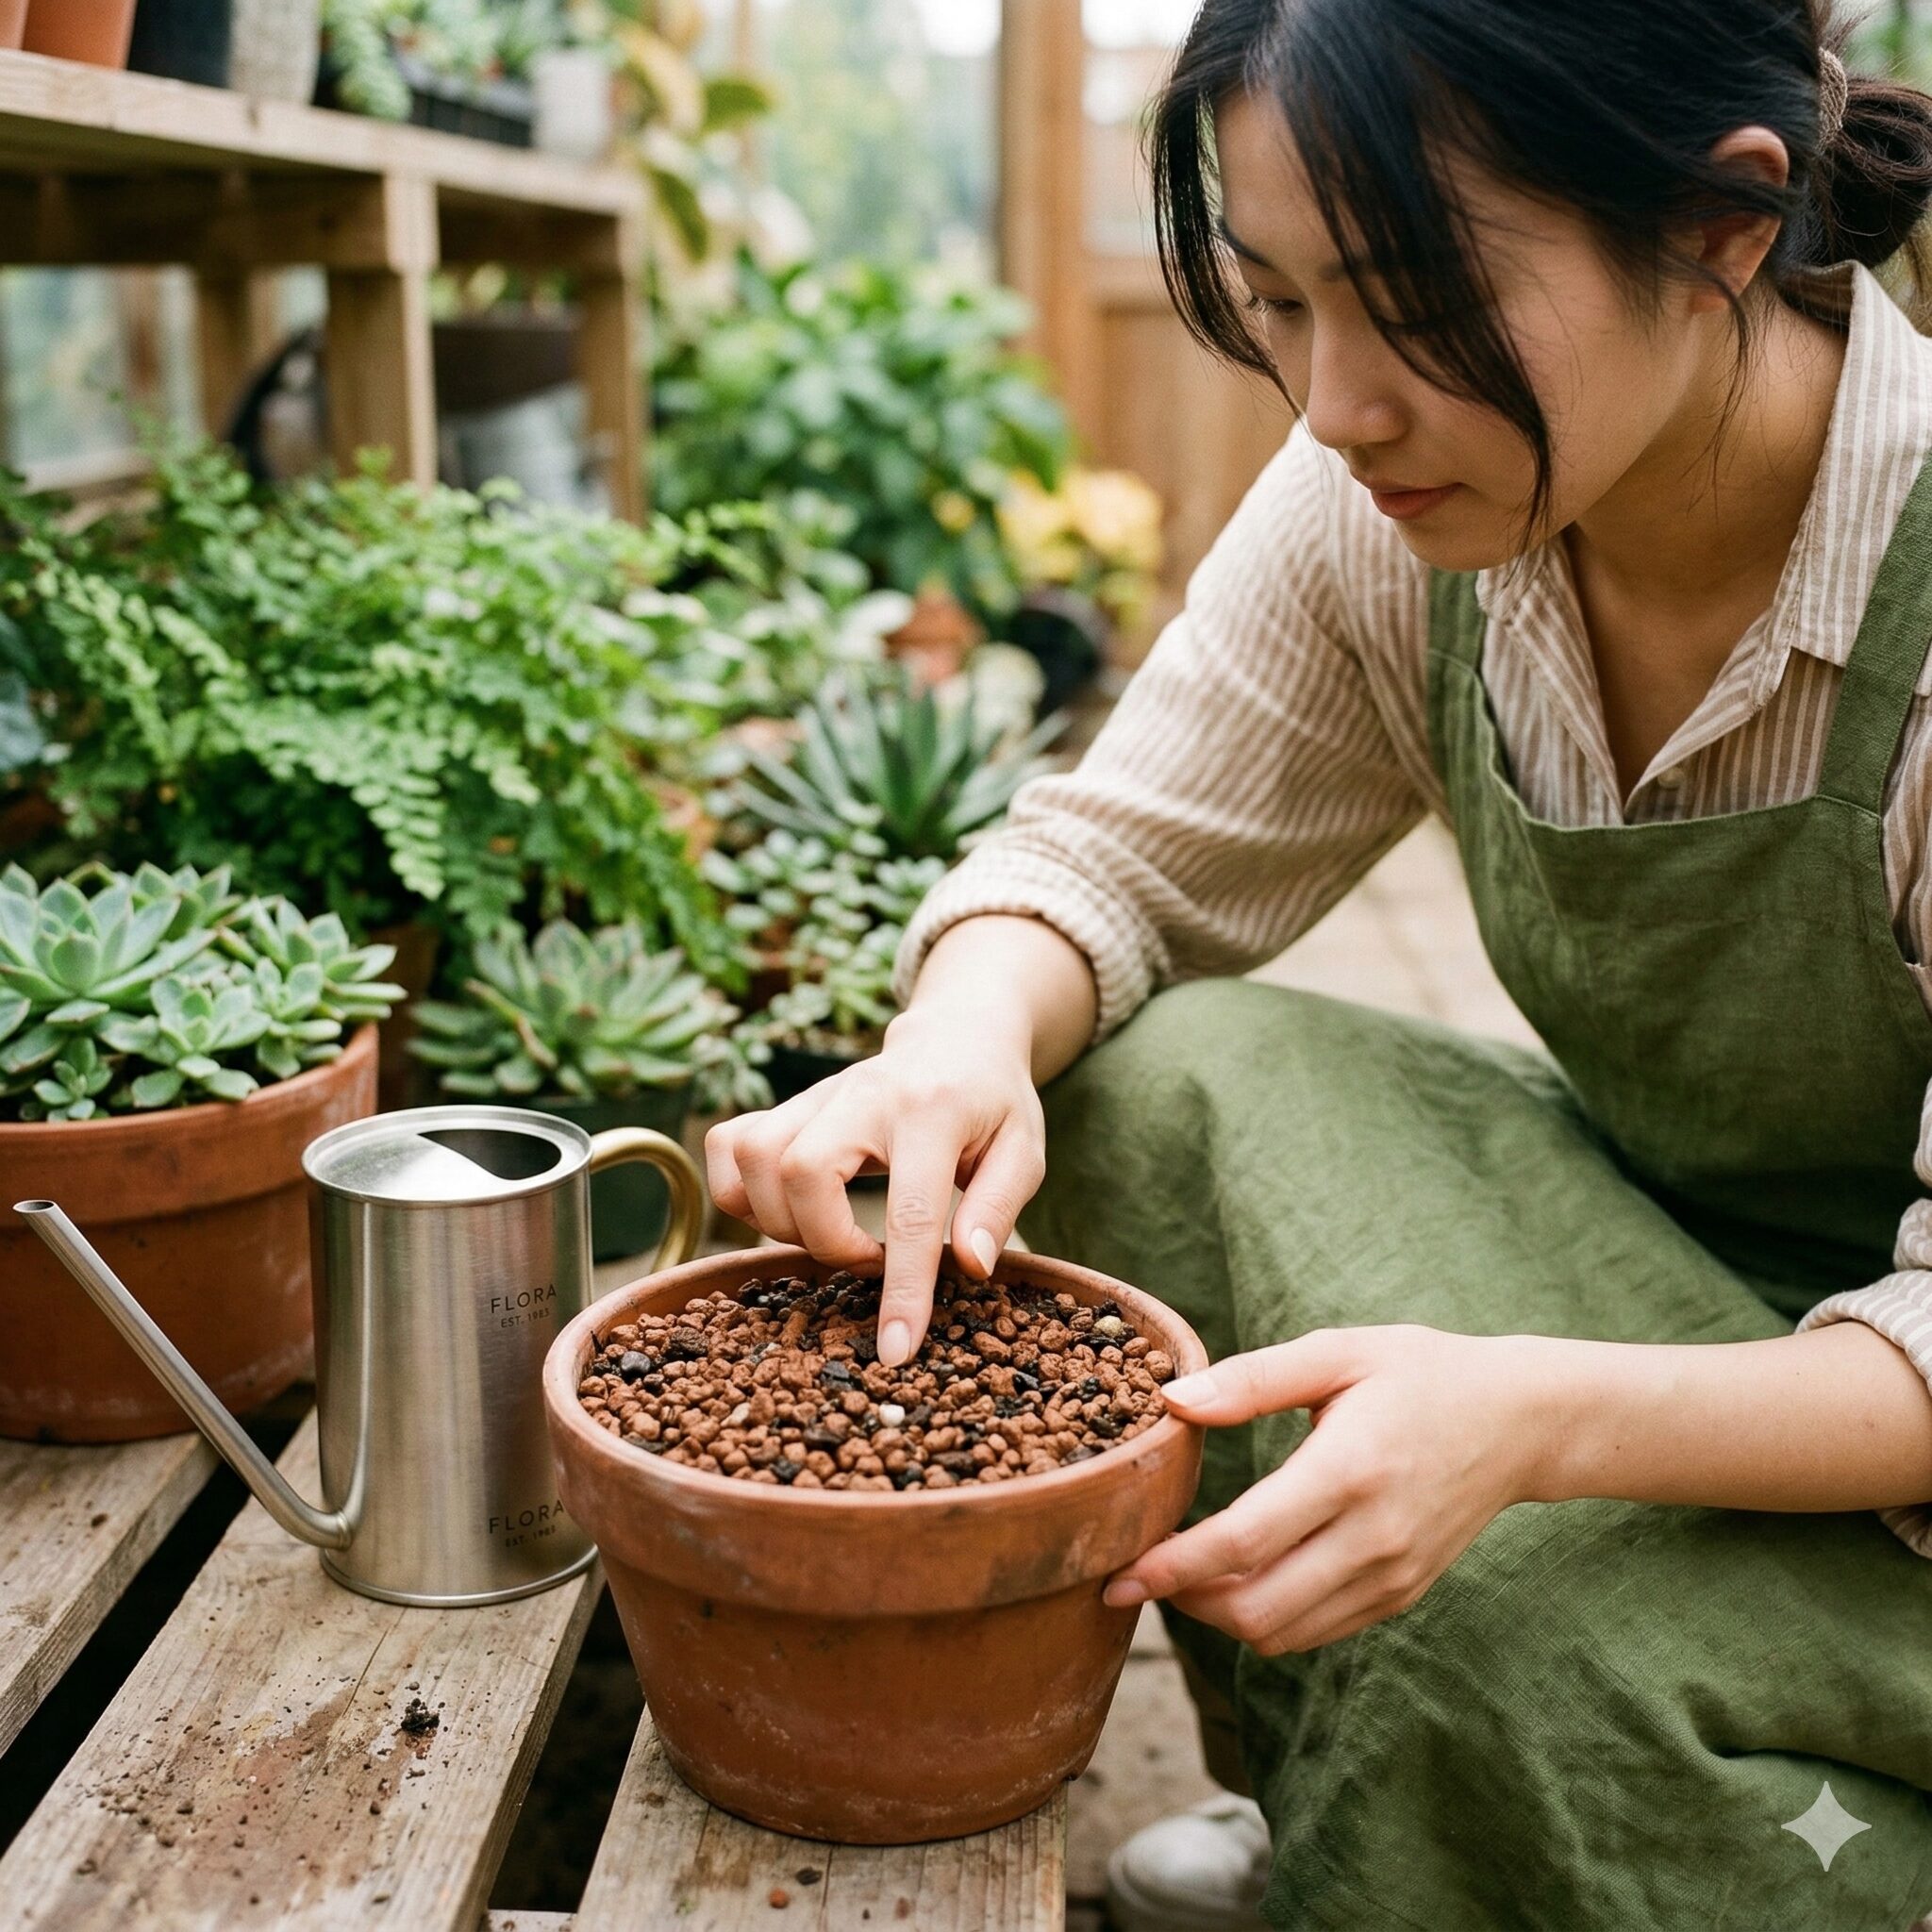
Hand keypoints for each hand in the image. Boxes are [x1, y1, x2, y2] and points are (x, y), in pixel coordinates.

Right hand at [704, 1000, 1045, 1368]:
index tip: (896, 1349)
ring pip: (754, 1157)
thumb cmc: (993, 1102)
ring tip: (831, 1235)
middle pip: (802, 1170)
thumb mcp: (1025, 1151)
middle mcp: (864, 1095)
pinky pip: (727, 1143)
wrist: (956, 1036)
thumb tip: (969, 1266)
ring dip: (779, 1221)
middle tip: (866, 1258)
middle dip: (824, 1240)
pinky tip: (785, 1210)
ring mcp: (817, 1096)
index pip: (911, 1210)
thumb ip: (998, 1207)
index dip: (902, 1287)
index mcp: (934, 1112)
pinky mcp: (788, 1103)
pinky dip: (738, 1191)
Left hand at [1102, 1324, 1551, 1652]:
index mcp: (1349, 1470)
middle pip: (1257, 1609)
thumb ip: (1251, 1378)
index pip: (1244, 1543)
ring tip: (1183, 1573)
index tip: (1117, 1577)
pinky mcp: (1402, 1594)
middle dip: (1185, 1602)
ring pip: (1283, 1634)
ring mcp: (1392, 1576)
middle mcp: (1373, 1536)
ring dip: (1222, 1615)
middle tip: (1140, 1572)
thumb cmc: (1419, 1373)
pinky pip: (1317, 1631)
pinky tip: (1242, 1577)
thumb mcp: (1337, 1352)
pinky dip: (1268, 1618)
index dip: (1172, 1568)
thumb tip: (1171, 1401)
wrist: (1520, 1421)